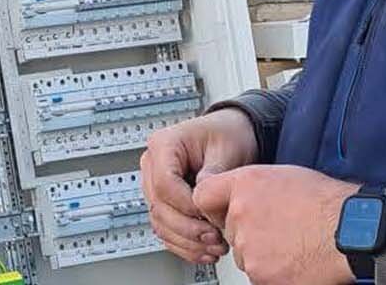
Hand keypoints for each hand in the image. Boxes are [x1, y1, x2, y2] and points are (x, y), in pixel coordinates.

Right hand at [139, 108, 258, 263]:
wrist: (232, 136)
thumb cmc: (228, 134)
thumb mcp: (227, 149)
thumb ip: (214, 175)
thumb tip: (203, 202)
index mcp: (164, 145)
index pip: (164, 184)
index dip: (186, 205)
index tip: (209, 215)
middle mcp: (153, 165)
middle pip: (159, 207)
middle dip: (188, 229)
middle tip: (214, 237)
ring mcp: (155, 185)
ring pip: (159, 223)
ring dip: (186, 242)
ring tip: (213, 247)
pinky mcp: (165, 203)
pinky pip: (165, 230)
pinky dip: (184, 245)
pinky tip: (203, 251)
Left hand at [191, 165, 358, 284]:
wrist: (350, 231)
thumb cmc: (327, 203)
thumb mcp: (284, 175)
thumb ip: (252, 186)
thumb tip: (238, 197)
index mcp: (245, 185)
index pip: (203, 196)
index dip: (215, 206)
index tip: (224, 212)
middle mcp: (240, 214)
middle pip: (229, 230)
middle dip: (248, 232)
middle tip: (279, 229)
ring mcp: (249, 248)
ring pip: (245, 255)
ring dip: (262, 253)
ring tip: (293, 243)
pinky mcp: (261, 275)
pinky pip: (259, 275)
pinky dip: (274, 271)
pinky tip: (295, 258)